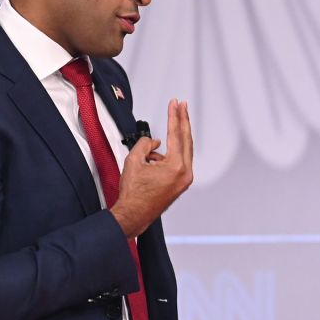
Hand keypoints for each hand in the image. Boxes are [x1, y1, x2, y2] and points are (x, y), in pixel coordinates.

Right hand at [111, 100, 193, 238]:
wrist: (133, 215)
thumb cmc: (133, 194)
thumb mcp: (134, 161)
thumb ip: (145, 145)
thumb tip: (154, 142)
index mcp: (176, 167)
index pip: (176, 134)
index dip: (174, 116)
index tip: (175, 104)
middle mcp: (185, 174)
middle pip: (186, 140)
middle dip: (182, 121)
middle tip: (181, 106)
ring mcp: (184, 180)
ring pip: (181, 152)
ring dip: (170, 144)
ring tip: (149, 153)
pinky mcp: (179, 184)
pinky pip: (176, 163)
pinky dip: (166, 157)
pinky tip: (151, 162)